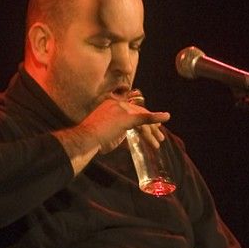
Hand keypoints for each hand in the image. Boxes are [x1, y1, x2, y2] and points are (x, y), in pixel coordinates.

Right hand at [53, 99, 169, 174]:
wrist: (83, 141)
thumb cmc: (89, 142)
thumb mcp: (106, 136)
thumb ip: (118, 136)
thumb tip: (128, 144)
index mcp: (110, 104)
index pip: (131, 109)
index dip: (143, 116)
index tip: (152, 126)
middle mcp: (116, 104)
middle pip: (138, 113)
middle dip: (150, 125)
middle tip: (159, 136)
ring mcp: (120, 110)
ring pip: (141, 119)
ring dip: (152, 130)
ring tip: (159, 141)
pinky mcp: (125, 118)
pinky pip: (143, 118)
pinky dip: (155, 118)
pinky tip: (165, 117)